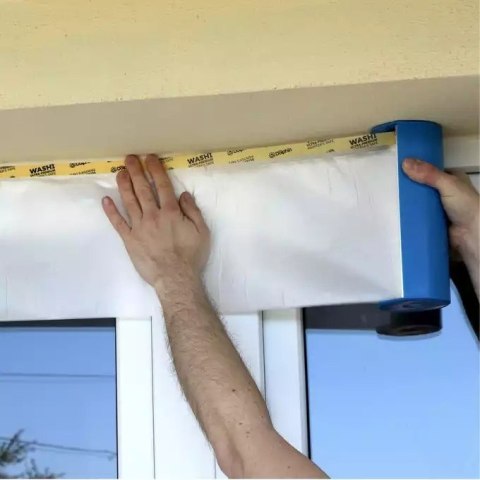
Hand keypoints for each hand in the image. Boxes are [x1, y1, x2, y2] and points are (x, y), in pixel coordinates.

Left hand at [102, 154, 209, 286]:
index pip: (162, 185)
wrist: (175, 277)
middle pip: (143, 189)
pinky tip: (106, 200)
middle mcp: (153, 215)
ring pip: (129, 201)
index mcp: (171, 212)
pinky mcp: (129, 239)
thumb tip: (183, 194)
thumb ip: (193, 211)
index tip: (149, 158)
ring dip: (124, 185)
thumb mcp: (202, 232)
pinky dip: (111, 211)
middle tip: (129, 158)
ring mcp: (139, 227)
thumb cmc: (191, 255)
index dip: (155, 170)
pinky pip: (118, 223)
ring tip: (120, 172)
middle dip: (136, 171)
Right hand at [402, 158, 478, 256]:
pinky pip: (418, 214)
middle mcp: (445, 191)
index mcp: (452, 178)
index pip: (431, 170)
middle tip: (393, 184)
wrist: (471, 233)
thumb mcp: (448, 184)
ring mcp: (439, 206)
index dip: (417, 169)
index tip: (400, 168)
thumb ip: (428, 174)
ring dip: (409, 201)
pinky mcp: (433, 219)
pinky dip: (410, 213)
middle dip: (410, 186)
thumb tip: (405, 163)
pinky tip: (398, 211)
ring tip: (391, 197)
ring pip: (420, 201)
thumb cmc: (466, 205)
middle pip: (423, 186)